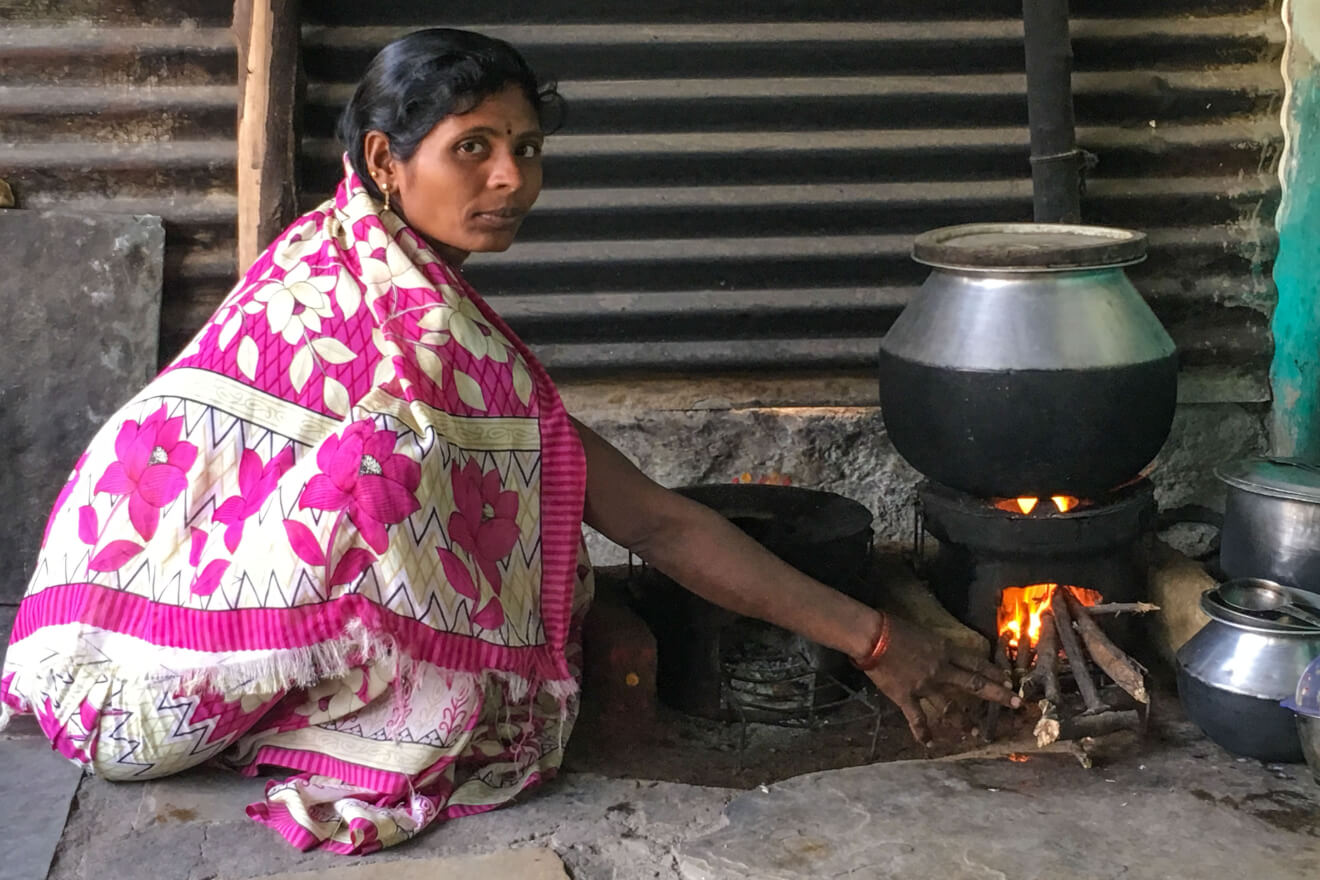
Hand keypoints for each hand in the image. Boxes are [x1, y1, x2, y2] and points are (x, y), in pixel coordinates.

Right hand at [861, 615, 1020, 745]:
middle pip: (975, 683)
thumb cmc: (894, 627)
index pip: (976, 663)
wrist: (873, 637)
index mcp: (945, 650)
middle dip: (997, 694)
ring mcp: (925, 686)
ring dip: (964, 721)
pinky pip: (918, 719)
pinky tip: (930, 744)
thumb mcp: (922, 632)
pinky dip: (923, 733)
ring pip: (950, 707)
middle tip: (1016, 704)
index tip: (1009, 682)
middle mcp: (941, 670)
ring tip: (977, 734)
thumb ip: (933, 646)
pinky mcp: (907, 697)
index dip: (994, 672)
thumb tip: (938, 651)